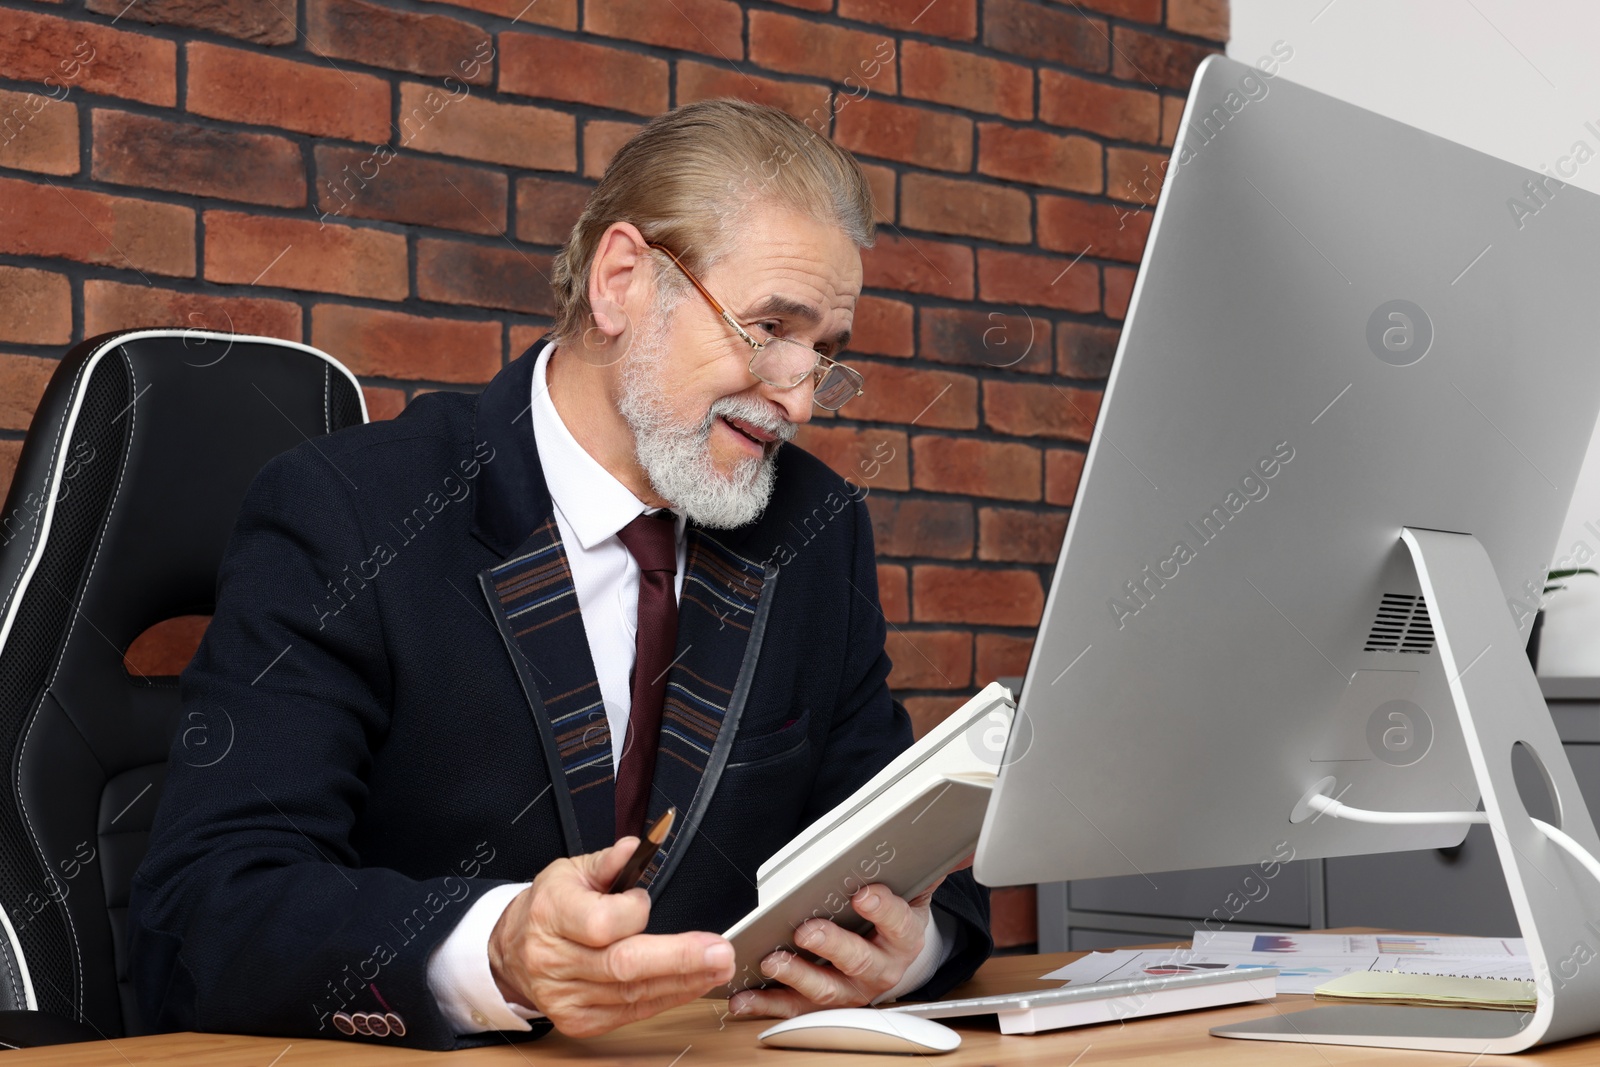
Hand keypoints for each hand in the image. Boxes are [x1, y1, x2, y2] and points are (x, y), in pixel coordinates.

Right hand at [488, 838, 735, 1036]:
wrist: (512, 952)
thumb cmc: (548, 908)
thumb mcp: (570, 871)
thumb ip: (609, 861)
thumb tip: (637, 847)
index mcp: (551, 914)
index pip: (602, 923)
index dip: (634, 912)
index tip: (643, 899)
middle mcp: (554, 960)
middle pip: (623, 965)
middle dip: (679, 958)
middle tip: (720, 952)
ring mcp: (565, 996)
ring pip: (634, 993)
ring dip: (684, 980)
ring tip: (718, 966)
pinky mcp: (579, 1020)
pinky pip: (631, 1012)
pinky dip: (666, 997)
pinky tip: (692, 984)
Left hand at [727, 878, 943, 1018]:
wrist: (892, 959)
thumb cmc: (895, 920)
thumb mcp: (916, 891)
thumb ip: (930, 867)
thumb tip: (961, 848)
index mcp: (904, 938)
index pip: (898, 923)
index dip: (882, 910)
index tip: (863, 894)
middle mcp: (879, 970)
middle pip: (858, 961)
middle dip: (831, 946)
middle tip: (807, 930)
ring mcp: (850, 991)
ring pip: (824, 990)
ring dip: (795, 976)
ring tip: (772, 961)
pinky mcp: (822, 1005)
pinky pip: (792, 1008)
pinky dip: (765, 1004)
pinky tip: (743, 996)